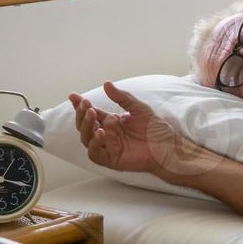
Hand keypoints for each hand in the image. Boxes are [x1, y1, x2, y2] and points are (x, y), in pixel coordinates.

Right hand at [68, 82, 198, 177]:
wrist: (168, 146)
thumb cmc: (156, 129)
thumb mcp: (139, 108)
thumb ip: (123, 98)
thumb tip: (107, 84)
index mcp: (111, 122)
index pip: (92, 113)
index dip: (81, 105)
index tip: (74, 96)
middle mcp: (107, 135)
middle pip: (85, 126)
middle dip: (82, 114)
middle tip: (86, 104)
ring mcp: (108, 147)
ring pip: (86, 139)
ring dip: (87, 126)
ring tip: (93, 115)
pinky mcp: (111, 160)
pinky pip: (95, 154)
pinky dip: (95, 144)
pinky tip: (101, 132)